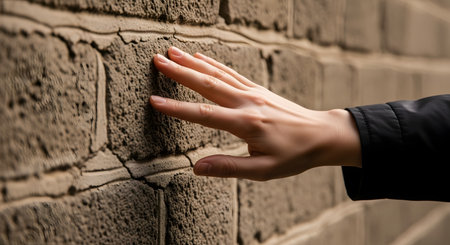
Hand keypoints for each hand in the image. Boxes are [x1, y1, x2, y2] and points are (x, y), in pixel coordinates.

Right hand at [150, 47, 360, 180]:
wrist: (322, 134)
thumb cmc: (295, 155)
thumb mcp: (264, 170)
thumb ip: (229, 168)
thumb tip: (196, 168)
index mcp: (247, 124)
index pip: (204, 114)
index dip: (177, 108)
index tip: (155, 100)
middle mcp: (248, 103)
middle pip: (208, 84)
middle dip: (180, 72)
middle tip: (157, 60)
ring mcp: (253, 93)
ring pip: (218, 74)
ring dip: (193, 63)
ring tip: (171, 53)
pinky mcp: (258, 89)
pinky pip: (232, 73)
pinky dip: (213, 63)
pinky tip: (200, 56)